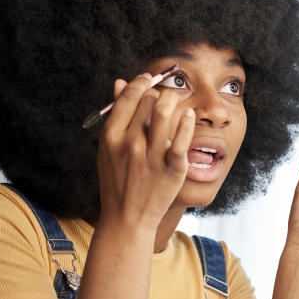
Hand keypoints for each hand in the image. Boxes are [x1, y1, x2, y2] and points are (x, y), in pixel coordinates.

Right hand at [96, 73, 195, 229]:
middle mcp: (129, 143)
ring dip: (173, 100)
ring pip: (164, 111)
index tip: (149, 78)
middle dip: (158, 92)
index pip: (130, 96)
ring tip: (177, 100)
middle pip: (148, 101)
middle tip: (163, 96)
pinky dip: (187, 122)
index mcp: (111, 136)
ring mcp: (150, 156)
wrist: (126, 219)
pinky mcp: (171, 169)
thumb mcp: (108, 148)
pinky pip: (182, 138)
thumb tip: (120, 82)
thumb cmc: (117, 180)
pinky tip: (189, 115)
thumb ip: (116, 115)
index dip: (142, 82)